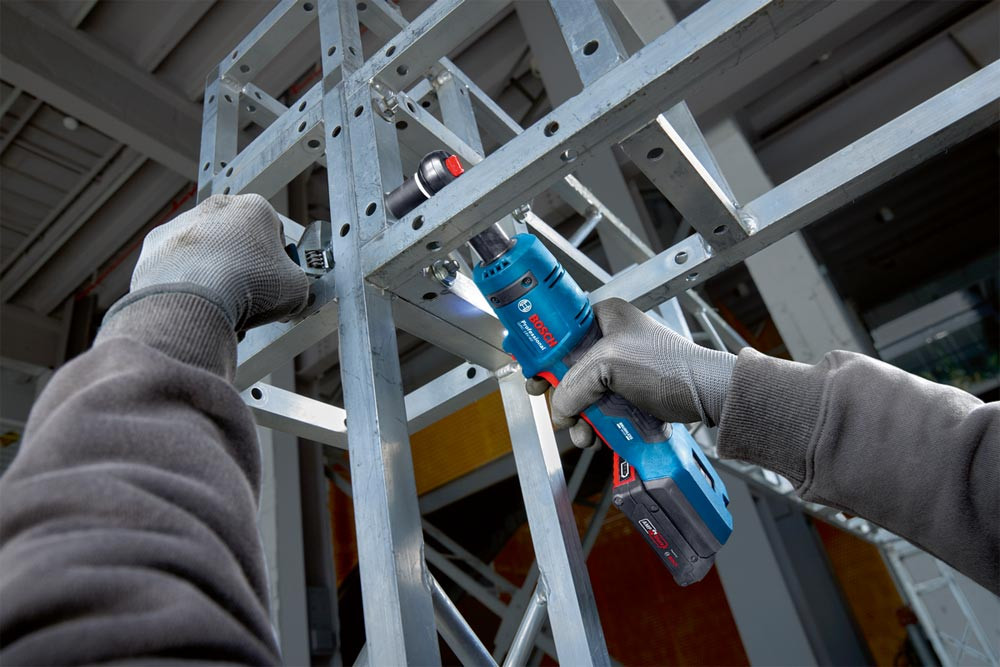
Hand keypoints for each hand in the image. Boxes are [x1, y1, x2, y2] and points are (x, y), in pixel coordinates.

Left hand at [128, 194, 308, 330]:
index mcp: (255, 208)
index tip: (278, 282)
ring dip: (214, 276)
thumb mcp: (296, 289)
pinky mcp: (155, 247)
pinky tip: (196, 304)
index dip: (279, 263)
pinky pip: (177, 267)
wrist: (194, 298)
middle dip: (244, 267)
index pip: (274, 233)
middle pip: (237, 241)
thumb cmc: (247, 286)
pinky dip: (185, 284)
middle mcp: (216, 208)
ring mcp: (182, 224)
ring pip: (205, 253)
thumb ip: (297, 285)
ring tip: (223, 307)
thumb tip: (292, 293)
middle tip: (251, 297)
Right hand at [527, 298, 736, 447]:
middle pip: (567, 369)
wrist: (706, 395)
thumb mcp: (608, 365)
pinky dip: (595, 425)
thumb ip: (572, 385)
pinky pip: (601, 410)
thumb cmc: (668, 366)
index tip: (530, 372)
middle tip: (554, 408)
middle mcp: (611, 340)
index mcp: (604, 317)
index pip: (559, 331)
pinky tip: (596, 436)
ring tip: (583, 433)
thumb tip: (558, 409)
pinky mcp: (630, 394)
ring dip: (578, 418)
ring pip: (583, 395)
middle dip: (560, 396)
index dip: (542, 353)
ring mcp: (621, 369)